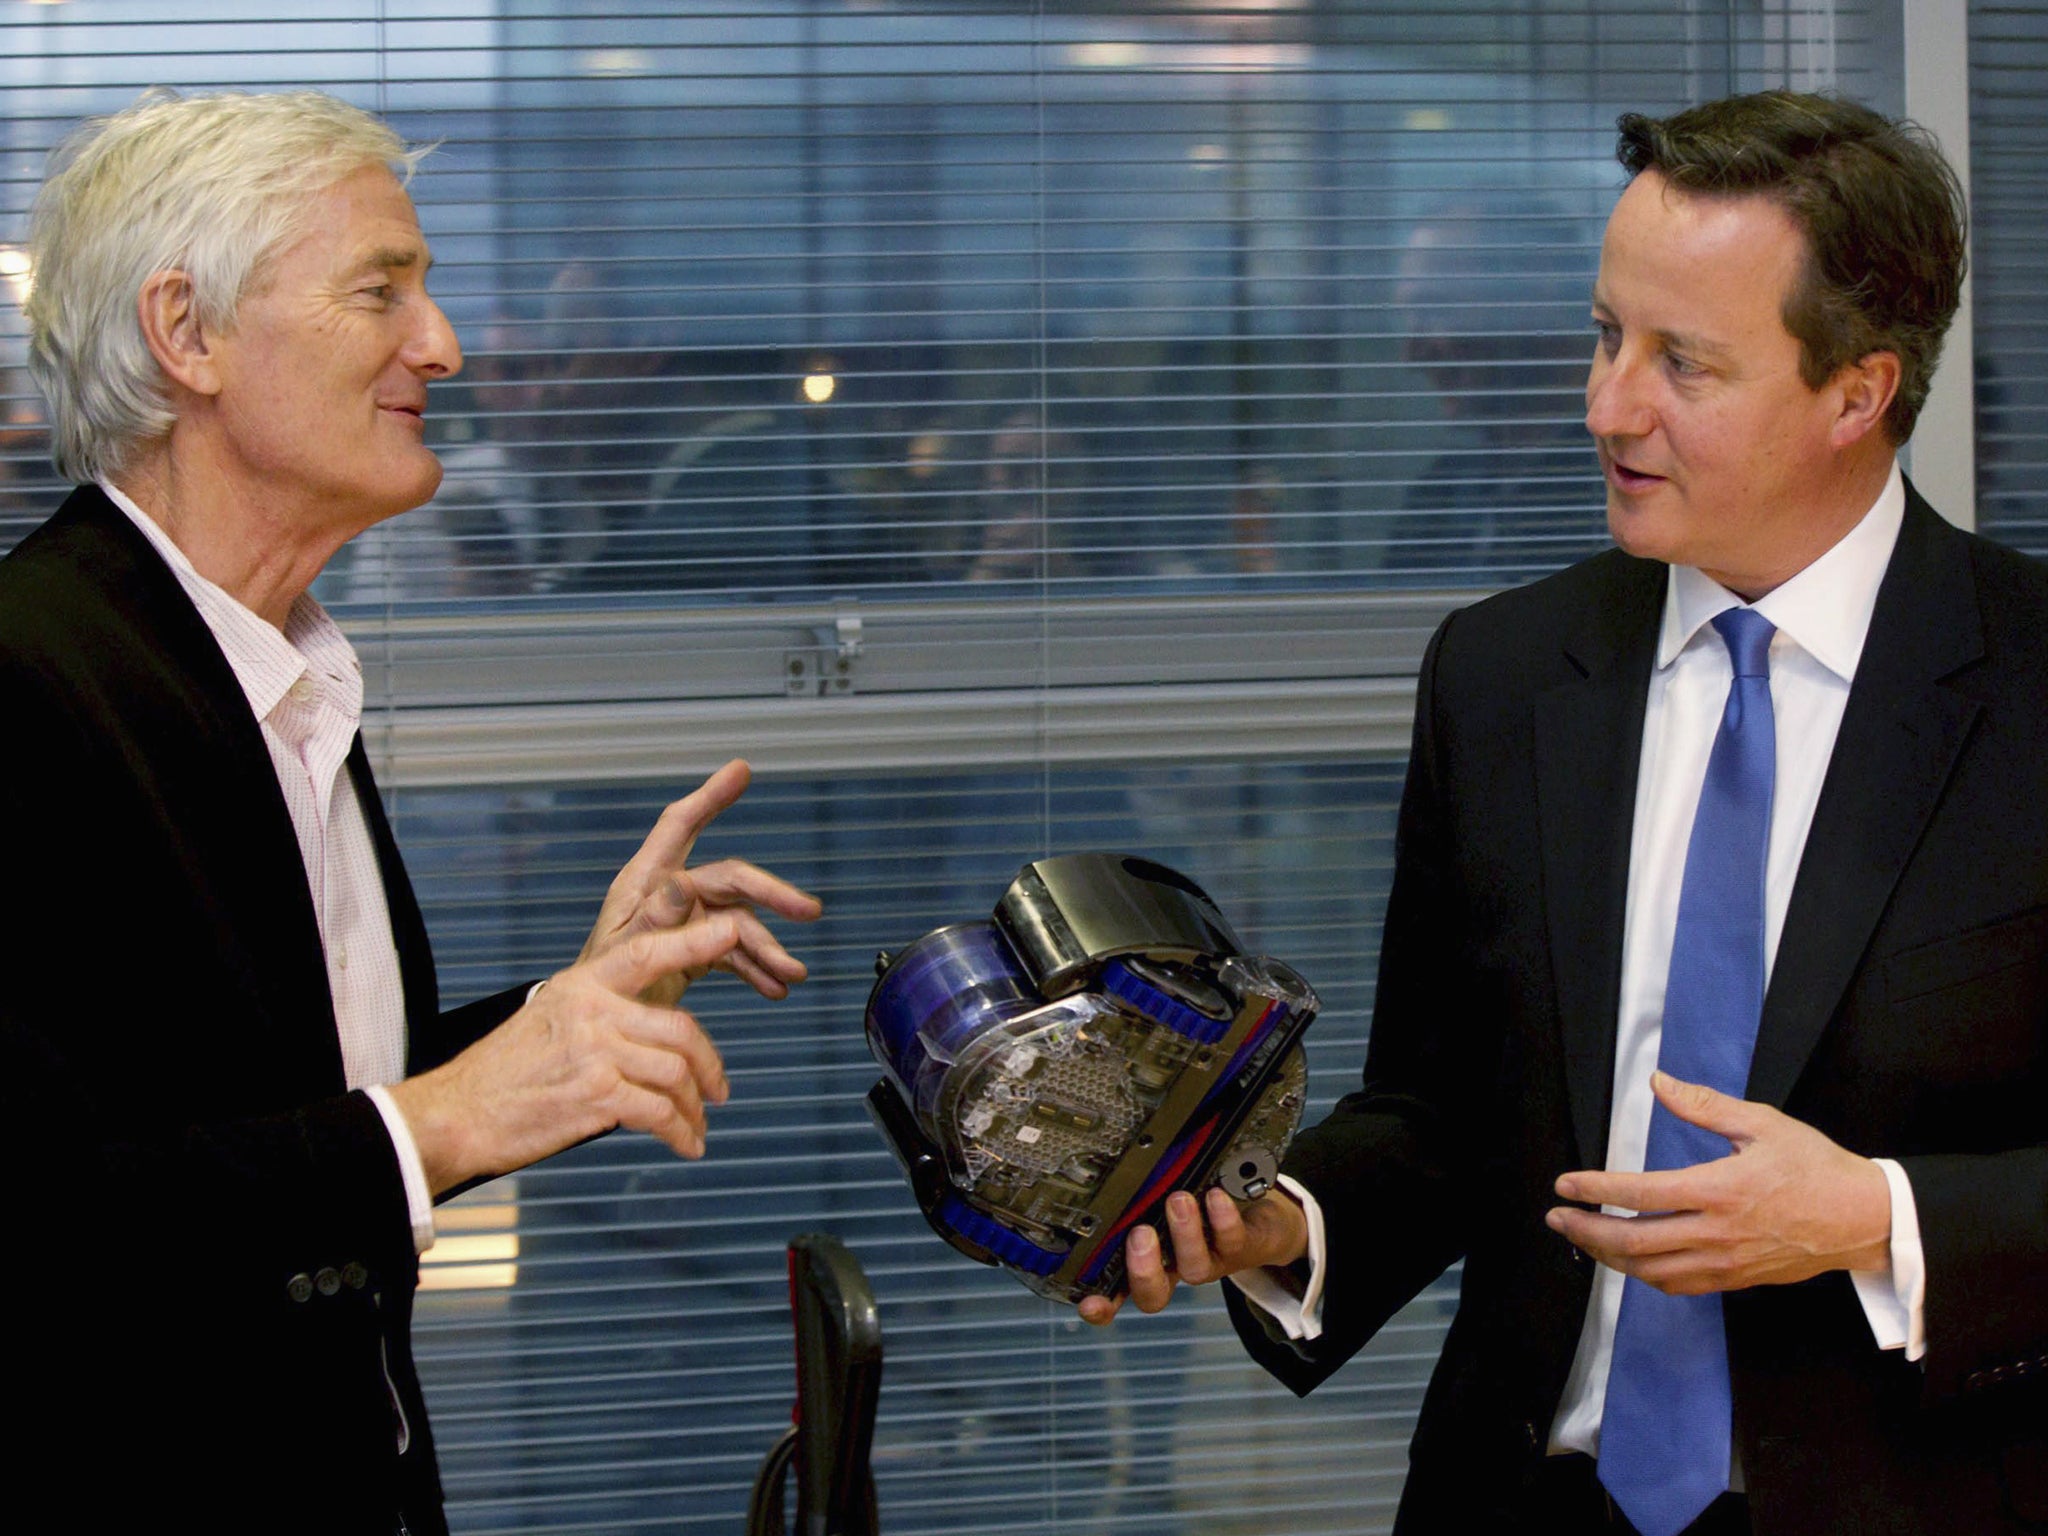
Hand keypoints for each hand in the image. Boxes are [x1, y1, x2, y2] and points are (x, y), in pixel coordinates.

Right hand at [390, 915, 747, 1194]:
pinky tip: (685, 1145)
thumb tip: (646, 1029)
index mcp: (583, 985)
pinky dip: (680, 1133)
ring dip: (694, 1108)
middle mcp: (594, 1011)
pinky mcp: (597, 1095)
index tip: (731, 931)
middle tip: (718, 1090)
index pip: (648, 954)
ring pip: (676, 1074)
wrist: (457, 1114)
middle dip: (709, 1066)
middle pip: (681, 1031)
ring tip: (697, 1125)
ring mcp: (597, 1052)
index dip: (694, 941)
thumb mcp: (549, 1017)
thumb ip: (599, 1013)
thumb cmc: (503, 1073)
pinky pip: (660, 1113)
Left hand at [578, 758, 822, 1006]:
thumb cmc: (598, 988)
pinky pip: (736, 952)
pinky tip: (775, 987)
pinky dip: (757, 969)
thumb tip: (685, 888)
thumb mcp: (622, 955)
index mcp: (644, 883)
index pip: (679, 826)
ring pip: (741, 923)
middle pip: (732, 880)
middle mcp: (672, 894)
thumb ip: (654, 923)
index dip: (710, 796)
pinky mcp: (699, 947)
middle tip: (809, 911)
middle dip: (773, 894)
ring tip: (792, 974)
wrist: (600, 1029)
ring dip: (770, 949)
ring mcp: (689, 920)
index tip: (740, 771)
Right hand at [1078, 1185, 1309, 1325]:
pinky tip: (1216, 1197)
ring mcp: (1212, 1262)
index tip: (1089, 1302)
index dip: (1102, 1304)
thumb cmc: (1204, 1209)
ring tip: (1179, 1201)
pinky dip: (1223, 1219)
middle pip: (1153, 1294)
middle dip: (1143, 1270)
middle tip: (1140, 1235)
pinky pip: (1234, 1241)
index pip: (1117, 1291)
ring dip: (1185, 1235)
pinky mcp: (1245, 1248)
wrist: (1264, 1219)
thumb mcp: (1164, 1203)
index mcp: (1151, 1260)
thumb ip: (1141, 1200)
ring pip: (1195, 1268)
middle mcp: (1177, 1268)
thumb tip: (1114, 1177)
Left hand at [1545, 1070, 1891, 1294]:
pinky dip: (1645, 1275)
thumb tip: (1659, 1083)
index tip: (1565, 1184)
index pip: (1641, 1194)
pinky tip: (1628, 1260)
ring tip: (1581, 1237)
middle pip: (1636, 1242)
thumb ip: (1704, 1105)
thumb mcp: (1762, 1123)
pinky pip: (1680, 1285)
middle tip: (1557, 1216)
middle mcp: (1718, 1233)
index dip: (1596, 1190)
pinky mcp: (1737, 1279)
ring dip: (1609, 1257)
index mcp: (1719, 1190)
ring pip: (1652, 1271)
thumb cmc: (1814, 1167)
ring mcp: (1727, 1262)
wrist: (1863, 1218)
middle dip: (1587, 1231)